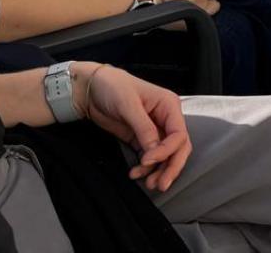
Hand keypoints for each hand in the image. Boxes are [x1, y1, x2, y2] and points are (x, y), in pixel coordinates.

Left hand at [75, 65, 190, 191]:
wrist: (91, 89)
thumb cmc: (112, 86)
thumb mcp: (128, 105)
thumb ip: (144, 129)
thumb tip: (154, 152)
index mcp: (168, 105)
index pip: (179, 134)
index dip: (167, 151)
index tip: (148, 160)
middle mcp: (166, 119)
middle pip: (178, 148)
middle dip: (171, 167)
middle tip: (160, 184)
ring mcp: (154, 130)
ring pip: (166, 156)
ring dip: (159, 171)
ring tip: (148, 184)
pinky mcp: (141, 139)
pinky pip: (150, 157)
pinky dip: (146, 168)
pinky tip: (136, 173)